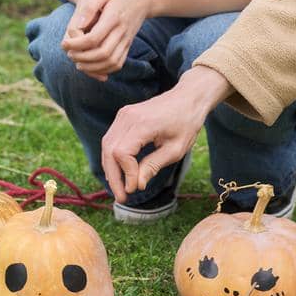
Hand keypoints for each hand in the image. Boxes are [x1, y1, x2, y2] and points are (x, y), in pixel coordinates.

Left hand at [63, 0, 157, 79]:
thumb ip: (90, 7)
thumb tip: (79, 25)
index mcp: (113, 18)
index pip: (94, 38)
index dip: (77, 44)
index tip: (64, 44)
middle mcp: (122, 31)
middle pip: (103, 53)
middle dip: (83, 58)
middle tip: (70, 54)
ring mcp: (127, 40)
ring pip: (111, 62)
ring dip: (93, 67)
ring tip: (78, 64)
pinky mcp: (128, 46)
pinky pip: (118, 63)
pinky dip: (104, 69)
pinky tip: (91, 67)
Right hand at [101, 66, 230, 201]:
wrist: (188, 98)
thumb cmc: (186, 123)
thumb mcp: (176, 150)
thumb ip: (153, 166)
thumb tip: (136, 185)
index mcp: (143, 124)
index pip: (122, 153)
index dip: (126, 174)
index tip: (136, 188)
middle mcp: (128, 117)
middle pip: (109, 150)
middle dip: (113, 177)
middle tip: (122, 197)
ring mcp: (123, 114)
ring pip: (107, 145)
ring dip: (111, 168)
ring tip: (120, 188)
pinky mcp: (123, 116)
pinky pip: (112, 139)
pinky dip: (113, 157)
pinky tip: (121, 172)